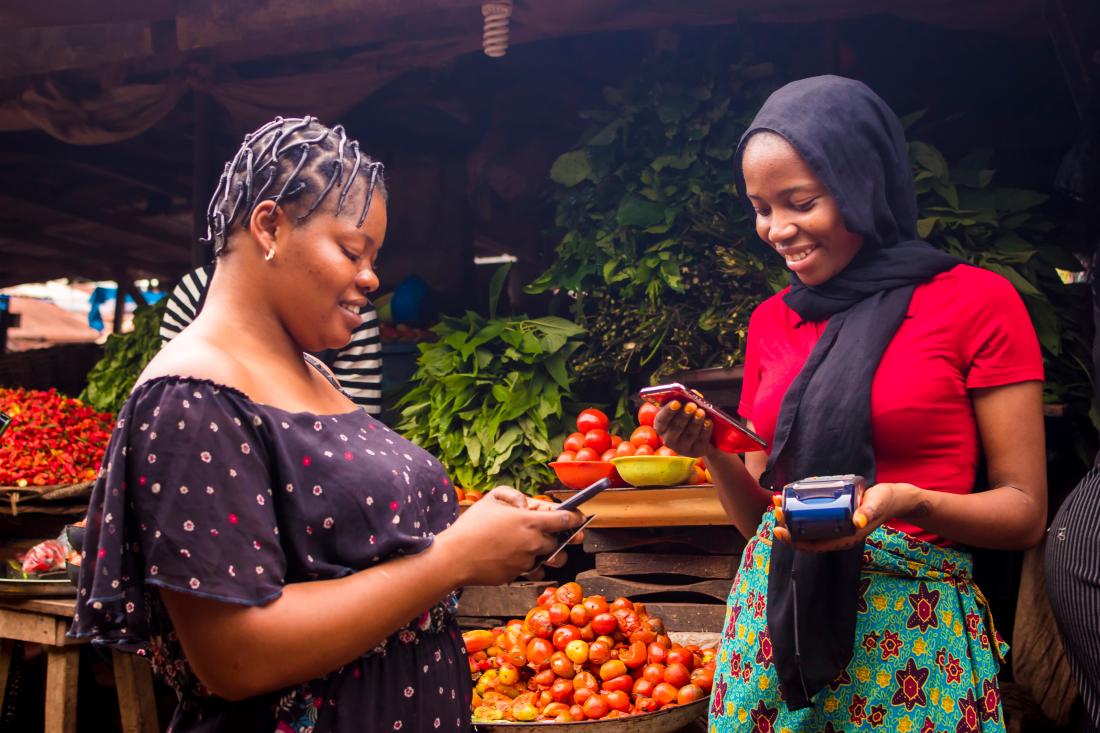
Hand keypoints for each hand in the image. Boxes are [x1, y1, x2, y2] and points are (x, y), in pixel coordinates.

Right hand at [440, 487, 584, 585]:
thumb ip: (513, 495)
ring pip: (546, 559)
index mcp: (531, 521)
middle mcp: (533, 543)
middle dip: (557, 538)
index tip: (579, 518)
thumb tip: (526, 504)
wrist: (455, 557)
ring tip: (537, 549)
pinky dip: (527, 566)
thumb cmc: (471, 526)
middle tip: (551, 534)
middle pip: (558, 542)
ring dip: (547, 554)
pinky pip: (529, 571)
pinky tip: (516, 558)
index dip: (575, 518)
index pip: (565, 519)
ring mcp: (526, 562)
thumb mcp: (491, 499)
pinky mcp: (517, 576)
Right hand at [652, 401, 715, 458]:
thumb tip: (693, 394)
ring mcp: (682, 448)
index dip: (668, 411)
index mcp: (661, 428)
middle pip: (675, 428)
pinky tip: (708, 422)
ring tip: (701, 412)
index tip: (676, 402)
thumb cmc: (689, 418)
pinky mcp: (696, 452)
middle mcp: (669, 440)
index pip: (661, 421)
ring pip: (689, 435)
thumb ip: (686, 400)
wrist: (703, 436)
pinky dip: (705, 430)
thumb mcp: (685, 408)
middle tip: (692, 405)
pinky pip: (701, 441)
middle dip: (684, 415)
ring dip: (695, 422)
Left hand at [771, 482, 915, 551]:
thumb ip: (868, 512)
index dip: (794, 541)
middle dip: (788, 525)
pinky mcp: (834, 515)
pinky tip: (793, 497)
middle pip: (806, 535)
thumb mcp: (876, 506)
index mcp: (843, 539)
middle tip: (777, 508)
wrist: (892, 499)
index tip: (780, 529)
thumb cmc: (884, 503)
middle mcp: (836, 535)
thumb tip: (857, 520)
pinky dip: (801, 509)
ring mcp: (834, 525)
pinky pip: (813, 516)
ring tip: (778, 501)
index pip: (814, 545)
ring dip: (791, 516)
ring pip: (807, 525)